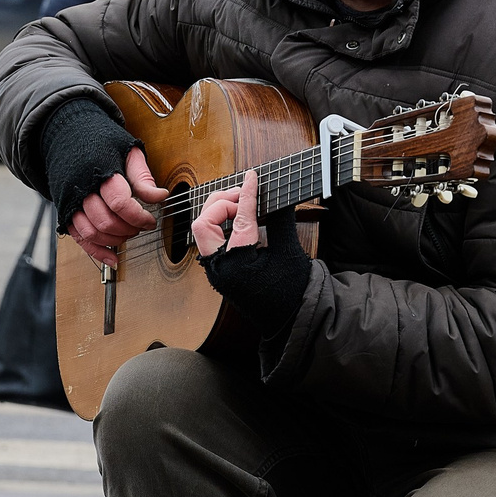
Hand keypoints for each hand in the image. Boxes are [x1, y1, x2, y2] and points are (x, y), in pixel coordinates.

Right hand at [67, 148, 169, 267]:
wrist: (67, 134)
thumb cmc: (100, 140)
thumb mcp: (127, 150)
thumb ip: (142, 176)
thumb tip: (160, 196)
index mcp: (99, 171)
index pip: (120, 203)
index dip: (139, 217)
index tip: (150, 220)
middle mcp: (81, 188)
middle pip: (106, 221)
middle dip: (129, 229)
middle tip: (141, 227)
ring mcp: (71, 201)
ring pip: (92, 232)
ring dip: (114, 240)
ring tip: (128, 235)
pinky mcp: (65, 211)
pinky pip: (79, 239)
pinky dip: (96, 252)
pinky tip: (112, 258)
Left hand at [195, 166, 313, 336]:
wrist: (290, 319)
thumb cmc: (291, 290)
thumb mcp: (288, 251)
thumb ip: (280, 220)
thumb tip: (277, 194)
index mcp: (237, 263)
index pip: (238, 217)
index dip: (246, 193)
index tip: (252, 177)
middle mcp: (220, 267)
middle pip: (203, 222)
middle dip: (222, 202)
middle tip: (245, 194)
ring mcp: (217, 269)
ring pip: (203, 230)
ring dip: (220, 212)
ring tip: (244, 204)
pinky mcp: (220, 270)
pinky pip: (212, 239)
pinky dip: (222, 224)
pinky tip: (241, 218)